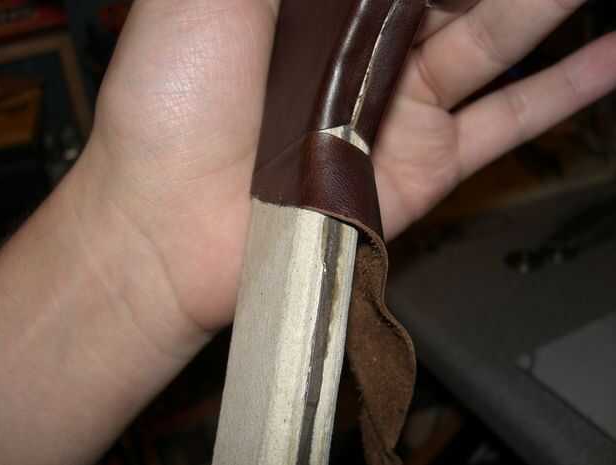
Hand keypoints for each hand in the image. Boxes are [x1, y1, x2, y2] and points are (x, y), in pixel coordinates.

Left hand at [82, 0, 615, 332]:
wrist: (168, 225)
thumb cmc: (171, 104)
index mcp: (315, 4)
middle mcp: (363, 51)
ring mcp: (400, 109)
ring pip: (494, 37)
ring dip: (545, 3)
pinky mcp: (423, 166)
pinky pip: (507, 120)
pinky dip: (565, 90)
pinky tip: (610, 55)